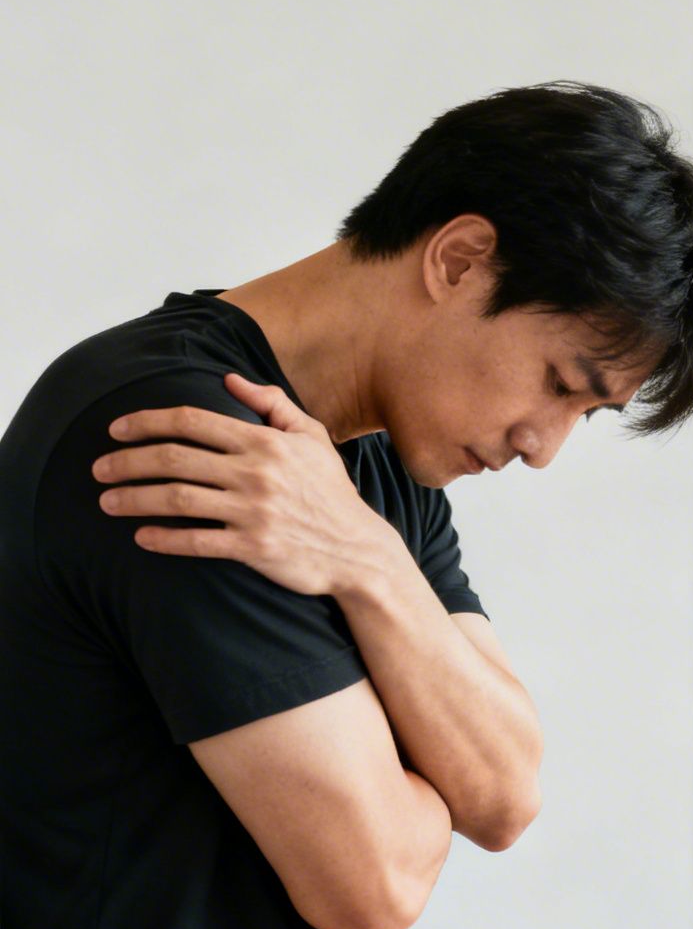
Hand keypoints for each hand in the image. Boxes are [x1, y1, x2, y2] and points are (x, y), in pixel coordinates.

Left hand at [93, 374, 401, 597]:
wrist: (358, 550)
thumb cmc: (331, 492)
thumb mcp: (312, 438)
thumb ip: (272, 404)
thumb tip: (230, 379)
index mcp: (265, 442)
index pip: (192, 421)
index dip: (147, 421)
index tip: (117, 429)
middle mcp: (256, 473)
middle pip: (173, 458)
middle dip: (127, 461)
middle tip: (98, 468)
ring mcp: (254, 511)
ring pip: (175, 498)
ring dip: (132, 498)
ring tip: (107, 501)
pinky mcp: (253, 548)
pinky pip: (195, 541)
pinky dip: (162, 538)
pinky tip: (141, 536)